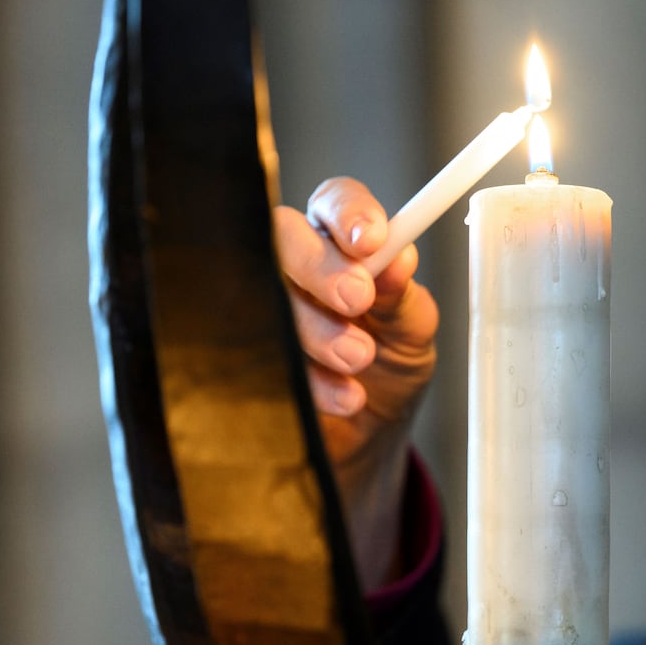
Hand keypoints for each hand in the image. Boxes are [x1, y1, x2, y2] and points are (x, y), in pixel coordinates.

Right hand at [275, 176, 439, 589]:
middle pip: (283, 234)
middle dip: (321, 267)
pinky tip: (341, 396)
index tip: (372, 240)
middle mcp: (292, 264)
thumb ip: (405, 298)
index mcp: (341, 244)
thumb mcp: (411, 335)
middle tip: (357, 300)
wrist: (362, 442)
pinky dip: (305, 377)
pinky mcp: (234, 351)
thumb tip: (400, 259)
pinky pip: (251, 350)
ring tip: (357, 360)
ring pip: (263, 290)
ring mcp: (257, 304)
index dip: (349, 213)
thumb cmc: (386, 371)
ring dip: (315, 329)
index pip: (334, 202)